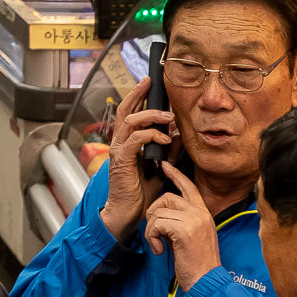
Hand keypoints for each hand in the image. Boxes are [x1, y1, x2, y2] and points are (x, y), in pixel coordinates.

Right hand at [98, 76, 176, 240]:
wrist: (129, 214)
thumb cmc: (141, 194)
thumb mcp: (160, 168)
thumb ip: (167, 152)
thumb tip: (178, 135)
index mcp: (126, 143)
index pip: (130, 113)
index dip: (138, 97)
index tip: (149, 85)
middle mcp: (119, 143)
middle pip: (124, 110)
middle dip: (137, 94)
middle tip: (149, 82)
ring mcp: (118, 150)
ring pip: (130, 121)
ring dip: (151, 116)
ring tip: (168, 117)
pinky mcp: (122, 159)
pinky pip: (135, 139)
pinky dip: (151, 135)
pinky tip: (165, 139)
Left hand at [144, 163, 223, 291]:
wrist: (206, 281)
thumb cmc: (196, 262)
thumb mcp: (191, 236)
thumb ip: (181, 220)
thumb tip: (161, 212)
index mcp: (204, 214)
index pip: (189, 187)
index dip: (176, 175)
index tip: (165, 165)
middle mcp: (200, 213)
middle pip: (166, 198)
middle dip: (154, 214)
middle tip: (156, 233)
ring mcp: (194, 220)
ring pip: (158, 212)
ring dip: (152, 230)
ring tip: (159, 245)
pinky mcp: (184, 229)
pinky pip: (156, 224)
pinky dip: (152, 237)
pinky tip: (160, 250)